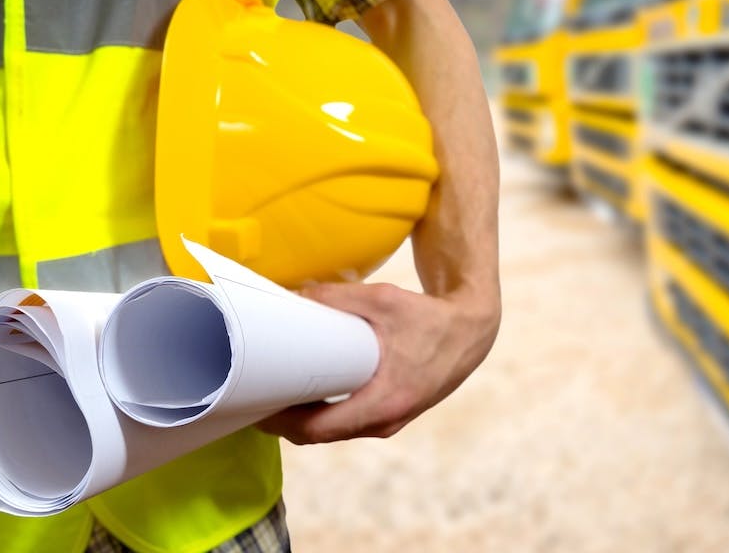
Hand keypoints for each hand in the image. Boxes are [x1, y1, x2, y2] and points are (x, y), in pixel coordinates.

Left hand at [257, 282, 499, 443]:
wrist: (471, 332)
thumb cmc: (430, 318)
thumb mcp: (384, 300)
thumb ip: (337, 297)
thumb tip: (294, 293)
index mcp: (383, 400)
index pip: (317, 429)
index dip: (279, 422)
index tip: (256, 404)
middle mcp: (386, 420)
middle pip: (319, 436)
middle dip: (284, 420)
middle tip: (256, 395)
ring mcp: (390, 422)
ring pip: (333, 433)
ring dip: (303, 419)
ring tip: (275, 394)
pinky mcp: (391, 415)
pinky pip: (348, 425)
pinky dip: (323, 416)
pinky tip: (307, 395)